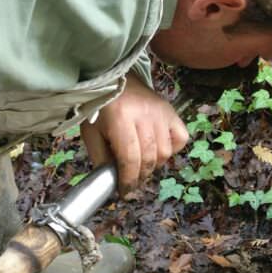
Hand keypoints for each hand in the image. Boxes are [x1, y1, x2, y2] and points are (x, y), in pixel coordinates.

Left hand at [81, 74, 189, 196]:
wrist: (116, 80)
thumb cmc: (101, 107)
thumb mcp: (92, 132)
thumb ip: (100, 157)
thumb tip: (111, 181)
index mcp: (120, 119)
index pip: (130, 159)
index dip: (128, 180)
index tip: (124, 192)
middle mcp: (144, 116)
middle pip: (149, 158)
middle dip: (140, 176)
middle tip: (132, 181)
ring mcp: (161, 113)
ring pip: (165, 152)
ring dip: (154, 165)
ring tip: (142, 165)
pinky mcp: (172, 112)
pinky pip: (180, 139)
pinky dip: (172, 149)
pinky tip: (158, 150)